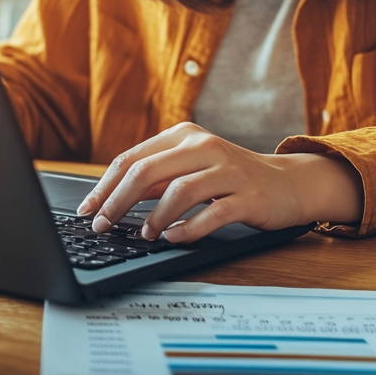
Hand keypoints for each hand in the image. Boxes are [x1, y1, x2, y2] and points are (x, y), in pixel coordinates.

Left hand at [76, 123, 363, 241]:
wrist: (288, 183)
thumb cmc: (230, 178)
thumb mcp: (189, 169)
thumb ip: (154, 179)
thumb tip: (109, 199)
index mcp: (184, 136)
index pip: (131, 158)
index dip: (104, 187)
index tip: (87, 211)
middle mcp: (204, 147)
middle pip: (147, 171)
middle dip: (117, 202)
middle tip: (103, 226)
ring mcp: (228, 170)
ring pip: (178, 190)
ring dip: (154, 217)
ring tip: (144, 235)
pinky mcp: (248, 196)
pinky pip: (212, 213)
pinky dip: (188, 229)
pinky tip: (174, 238)